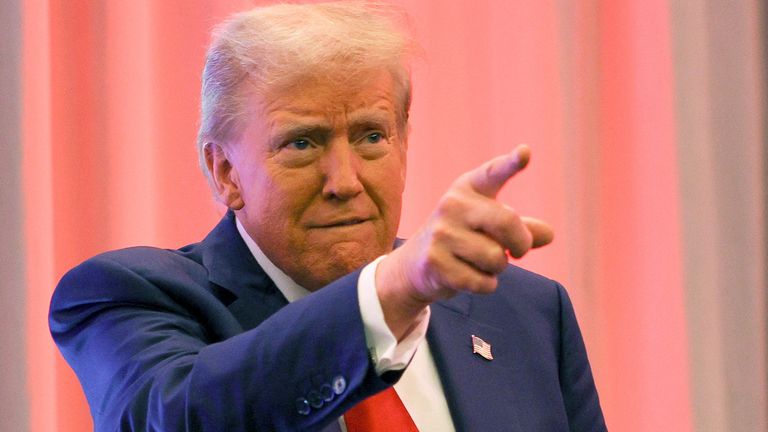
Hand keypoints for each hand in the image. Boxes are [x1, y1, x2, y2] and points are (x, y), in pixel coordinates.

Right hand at [376, 145, 553, 338]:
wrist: (415, 264)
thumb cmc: (463, 239)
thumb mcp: (490, 227)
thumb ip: (521, 228)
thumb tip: (548, 234)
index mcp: (468, 189)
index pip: (493, 173)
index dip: (511, 163)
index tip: (526, 152)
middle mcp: (452, 205)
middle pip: (507, 223)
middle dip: (521, 243)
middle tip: (518, 252)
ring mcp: (441, 233)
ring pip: (496, 258)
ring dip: (497, 268)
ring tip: (479, 263)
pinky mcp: (436, 262)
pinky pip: (482, 281)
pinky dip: (485, 285)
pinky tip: (469, 277)